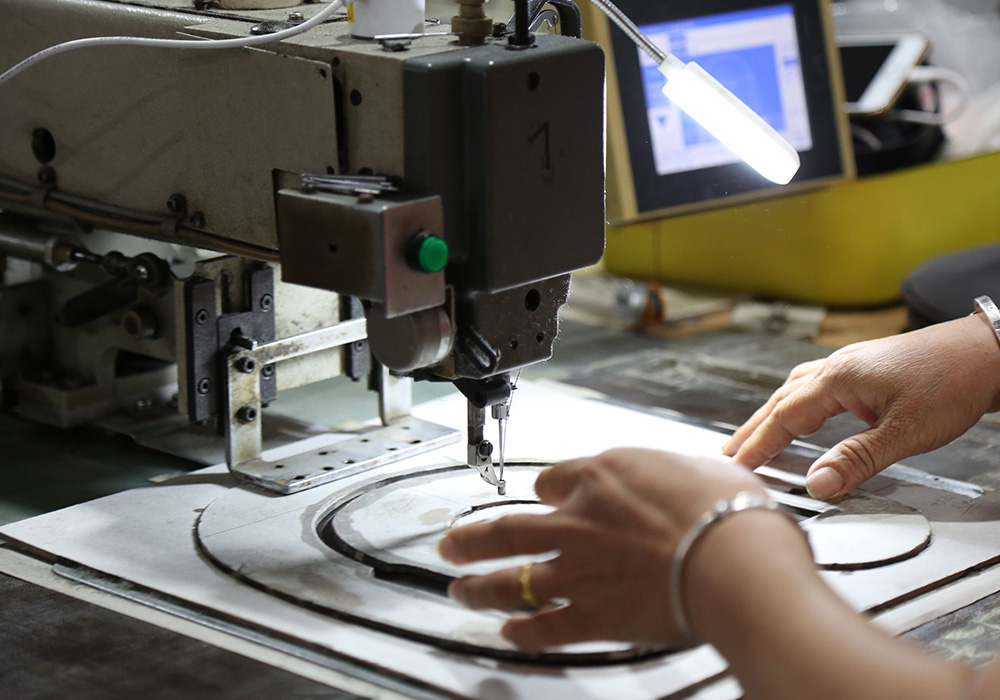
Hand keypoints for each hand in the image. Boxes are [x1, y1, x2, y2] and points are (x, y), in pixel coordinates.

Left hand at [438, 447, 767, 649]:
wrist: (734, 563)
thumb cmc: (728, 514)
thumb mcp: (701, 468)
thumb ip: (672, 475)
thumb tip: (681, 476)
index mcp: (602, 477)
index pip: (552, 479)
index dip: (545, 490)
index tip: (542, 497)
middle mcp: (578, 520)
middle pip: (507, 528)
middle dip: (472, 538)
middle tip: (451, 543)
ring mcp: (577, 570)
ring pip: (510, 577)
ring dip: (478, 585)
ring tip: (459, 589)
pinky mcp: (590, 616)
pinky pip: (542, 626)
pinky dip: (521, 631)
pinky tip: (508, 633)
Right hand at [723, 315, 999, 498]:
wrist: (990, 350)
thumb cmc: (954, 381)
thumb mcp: (905, 431)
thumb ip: (857, 459)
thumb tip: (819, 483)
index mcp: (838, 378)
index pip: (784, 417)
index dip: (758, 445)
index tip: (736, 466)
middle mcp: (837, 367)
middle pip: (780, 400)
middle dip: (753, 429)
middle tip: (730, 454)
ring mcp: (851, 365)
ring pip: (796, 390)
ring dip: (772, 414)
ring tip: (756, 435)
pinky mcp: (867, 368)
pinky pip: (815, 385)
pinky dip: (797, 403)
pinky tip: (805, 412)